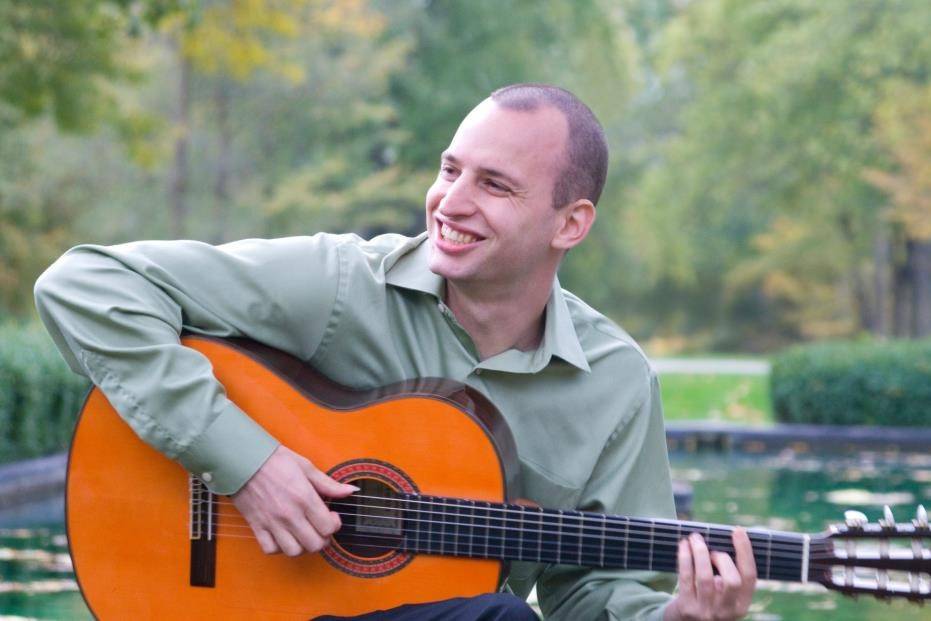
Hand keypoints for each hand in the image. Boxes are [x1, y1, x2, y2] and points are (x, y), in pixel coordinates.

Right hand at [231, 445, 357, 556]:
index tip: (331, 516)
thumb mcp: (306, 467)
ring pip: (293, 551)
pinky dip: (278, 548)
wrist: (244, 460)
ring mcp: (272, 522)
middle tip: (319, 528)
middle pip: (314, 544)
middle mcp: (289, 514)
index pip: (328, 527)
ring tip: (303, 534)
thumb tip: (350, 491)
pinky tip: (283, 536)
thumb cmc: (275, 461)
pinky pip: (270, 549)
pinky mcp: (257, 526)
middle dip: (322, 539)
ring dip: (302, 546)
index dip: (334, 524)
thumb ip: (329, 484)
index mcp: (304, 497)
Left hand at [664, 527, 756, 620]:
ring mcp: (706, 612)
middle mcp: (727, 612)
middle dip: (722, 558)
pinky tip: (683, 545)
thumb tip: (726, 541)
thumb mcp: (723, 596)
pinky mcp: (687, 609)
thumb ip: (728, 576)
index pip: (750, 577)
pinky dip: (685, 558)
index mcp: (742, 606)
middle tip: (711, 549)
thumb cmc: (706, 601)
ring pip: (706, 578)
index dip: (745, 551)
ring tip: (695, 538)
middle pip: (732, 580)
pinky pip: (686, 578)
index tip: (738, 530)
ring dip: (700, 552)